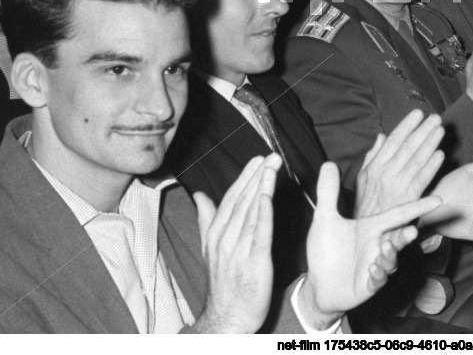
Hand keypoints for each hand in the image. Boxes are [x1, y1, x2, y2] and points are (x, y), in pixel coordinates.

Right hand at [192, 154, 281, 333]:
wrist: (227, 317)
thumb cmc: (224, 282)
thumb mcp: (210, 248)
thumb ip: (207, 219)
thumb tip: (199, 195)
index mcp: (216, 233)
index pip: (231, 198)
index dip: (245, 177)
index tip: (257, 158)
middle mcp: (225, 238)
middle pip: (242, 200)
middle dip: (256, 175)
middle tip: (271, 155)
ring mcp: (238, 249)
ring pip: (251, 211)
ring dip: (262, 186)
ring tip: (272, 166)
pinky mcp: (254, 261)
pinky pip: (259, 233)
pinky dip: (263, 213)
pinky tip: (268, 197)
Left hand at [302, 162, 442, 328]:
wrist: (319, 284)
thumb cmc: (326, 250)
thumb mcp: (325, 218)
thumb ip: (328, 191)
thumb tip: (329, 163)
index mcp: (371, 228)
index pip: (397, 215)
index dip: (416, 207)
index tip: (438, 198)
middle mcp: (376, 246)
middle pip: (397, 239)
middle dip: (405, 235)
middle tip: (412, 230)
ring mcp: (375, 266)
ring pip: (390, 261)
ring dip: (390, 256)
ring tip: (385, 249)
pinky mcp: (368, 285)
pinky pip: (377, 281)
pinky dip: (378, 275)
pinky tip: (372, 270)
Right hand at [354, 109, 444, 218]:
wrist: (369, 232)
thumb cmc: (366, 205)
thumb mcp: (363, 179)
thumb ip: (372, 156)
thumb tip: (381, 136)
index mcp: (376, 166)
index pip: (394, 140)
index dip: (407, 125)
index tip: (417, 113)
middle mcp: (387, 174)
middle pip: (408, 147)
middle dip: (423, 130)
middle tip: (435, 118)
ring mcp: (400, 186)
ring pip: (418, 160)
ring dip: (431, 143)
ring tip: (440, 130)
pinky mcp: (411, 199)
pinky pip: (423, 179)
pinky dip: (432, 166)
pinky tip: (441, 155)